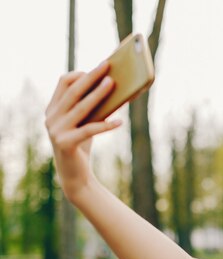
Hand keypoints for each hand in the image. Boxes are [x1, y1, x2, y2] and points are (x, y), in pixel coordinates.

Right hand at [45, 62, 119, 199]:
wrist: (75, 176)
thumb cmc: (82, 145)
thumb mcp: (86, 123)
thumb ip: (93, 108)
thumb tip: (117, 89)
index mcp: (53, 109)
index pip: (63, 83)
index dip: (81, 74)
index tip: (99, 68)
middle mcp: (51, 117)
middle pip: (73, 91)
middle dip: (91, 77)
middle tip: (108, 67)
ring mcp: (56, 130)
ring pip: (80, 108)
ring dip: (99, 95)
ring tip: (114, 84)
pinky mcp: (65, 144)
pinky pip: (89, 130)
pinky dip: (106, 125)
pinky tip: (120, 122)